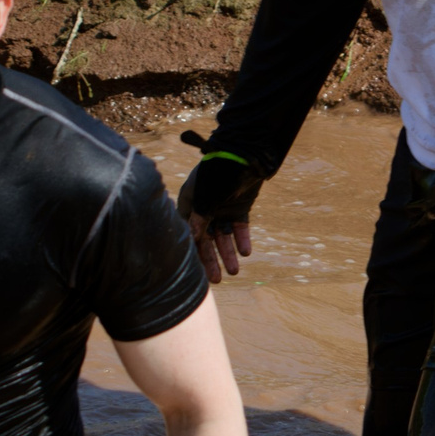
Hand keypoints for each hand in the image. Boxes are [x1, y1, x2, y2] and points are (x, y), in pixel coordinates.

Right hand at [176, 135, 264, 283]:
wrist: (245, 154)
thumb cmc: (218, 174)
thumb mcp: (205, 198)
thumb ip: (198, 219)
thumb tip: (192, 240)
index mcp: (190, 202)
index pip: (188, 231)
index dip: (191, 251)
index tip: (194, 271)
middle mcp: (204, 207)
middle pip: (206, 238)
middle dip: (211, 259)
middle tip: (216, 281)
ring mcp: (222, 207)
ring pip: (223, 236)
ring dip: (228, 253)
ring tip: (235, 271)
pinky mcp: (240, 206)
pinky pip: (240, 227)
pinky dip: (242, 239)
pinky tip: (246, 252)